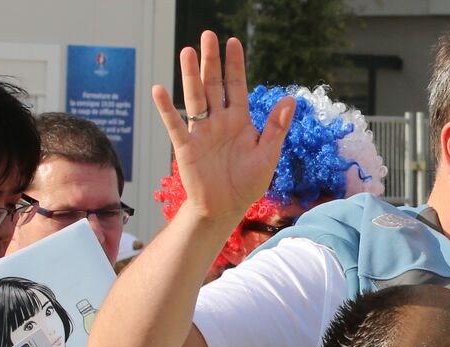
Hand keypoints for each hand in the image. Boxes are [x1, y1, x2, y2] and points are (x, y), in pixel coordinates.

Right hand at [150, 32, 295, 223]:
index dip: (235, 65)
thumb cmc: (248, 182)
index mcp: (239, 120)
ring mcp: (201, 131)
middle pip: (214, 85)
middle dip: (211, 61)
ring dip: (190, 75)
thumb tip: (290, 99)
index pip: (237, 86)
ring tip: (187, 51)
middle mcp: (219, 120)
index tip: (232, 42)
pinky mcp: (186, 146)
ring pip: (195, 98)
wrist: (227, 208)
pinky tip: (160, 90)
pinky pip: (175, 124)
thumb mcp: (268, 155)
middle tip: (208, 35)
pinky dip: (167, 109)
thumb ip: (276, 127)